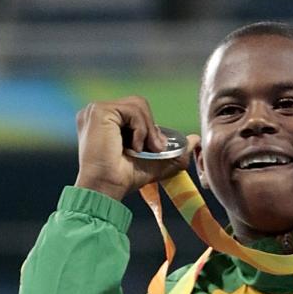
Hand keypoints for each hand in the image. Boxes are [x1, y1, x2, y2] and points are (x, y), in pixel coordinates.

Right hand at [74, 97, 199, 203]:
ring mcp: (96, 109)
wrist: (105, 189)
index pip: (136, 112)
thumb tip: (195, 139)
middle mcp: (99, 112)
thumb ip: (173, 151)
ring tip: (142, 150)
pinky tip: (134, 148)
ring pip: (138, 105)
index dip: (150, 128)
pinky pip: (132, 110)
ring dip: (148, 130)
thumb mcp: (154, 162)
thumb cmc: (122, 179)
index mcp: (107, 121)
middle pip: (139, 104)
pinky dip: (141, 129)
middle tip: (153, 150)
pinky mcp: (99, 111)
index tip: (154, 150)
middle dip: (151, 129)